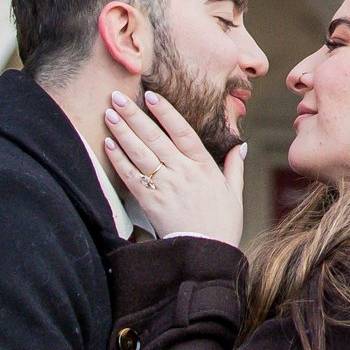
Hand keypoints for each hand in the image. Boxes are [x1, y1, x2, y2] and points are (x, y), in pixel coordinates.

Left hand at [104, 89, 243, 243]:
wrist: (204, 254)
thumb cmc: (222, 225)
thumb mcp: (234, 192)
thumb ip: (234, 166)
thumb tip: (240, 145)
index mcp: (203, 166)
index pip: (182, 131)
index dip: (166, 112)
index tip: (151, 95)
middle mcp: (183, 172)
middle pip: (155, 137)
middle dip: (135, 115)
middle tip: (118, 96)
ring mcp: (165, 186)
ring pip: (141, 153)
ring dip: (123, 131)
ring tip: (109, 113)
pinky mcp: (150, 202)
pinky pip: (131, 176)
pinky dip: (119, 160)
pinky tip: (109, 144)